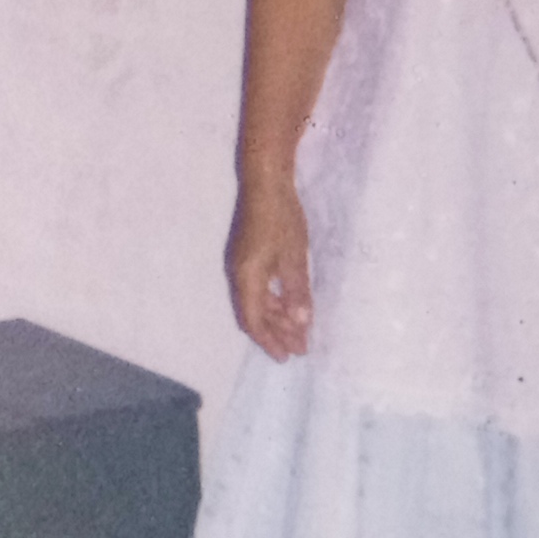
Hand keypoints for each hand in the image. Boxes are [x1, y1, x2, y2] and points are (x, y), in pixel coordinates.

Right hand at [227, 180, 312, 357]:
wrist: (265, 181)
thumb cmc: (281, 218)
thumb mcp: (294, 257)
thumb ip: (296, 291)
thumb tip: (300, 323)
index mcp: (247, 277)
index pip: (254, 320)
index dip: (270, 341)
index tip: (288, 356)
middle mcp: (238, 274)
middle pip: (253, 314)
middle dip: (276, 333)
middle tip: (300, 347)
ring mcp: (241, 263)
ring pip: (256, 301)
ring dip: (276, 317)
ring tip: (298, 329)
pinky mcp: (247, 254)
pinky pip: (257, 287)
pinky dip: (273, 299)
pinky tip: (288, 302)